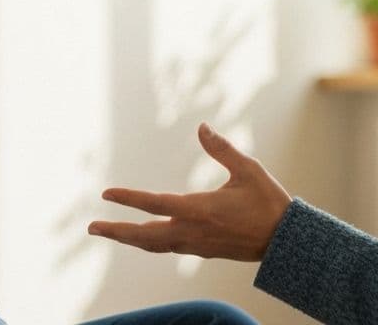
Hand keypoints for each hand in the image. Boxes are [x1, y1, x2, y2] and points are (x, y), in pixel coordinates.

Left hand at [87, 123, 292, 261]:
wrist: (285, 241)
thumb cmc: (268, 202)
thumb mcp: (248, 169)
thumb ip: (221, 148)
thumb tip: (202, 126)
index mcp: (199, 209)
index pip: (154, 204)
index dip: (128, 198)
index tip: (106, 194)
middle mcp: (192, 231)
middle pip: (144, 235)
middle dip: (116, 231)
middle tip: (91, 228)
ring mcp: (196, 245)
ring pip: (154, 245)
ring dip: (130, 239)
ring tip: (111, 232)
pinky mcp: (203, 251)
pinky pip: (168, 248)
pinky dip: (150, 243)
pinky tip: (144, 237)